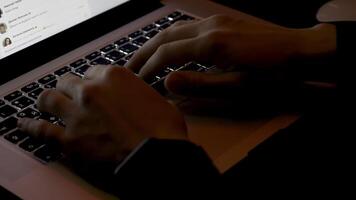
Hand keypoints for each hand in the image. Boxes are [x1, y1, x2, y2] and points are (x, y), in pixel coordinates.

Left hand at [17, 66, 186, 161]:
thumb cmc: (163, 128)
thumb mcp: (156, 98)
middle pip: (68, 81)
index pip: (92, 71)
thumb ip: (138, 92)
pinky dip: (30, 126)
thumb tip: (136, 97)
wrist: (157, 154)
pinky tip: (24, 123)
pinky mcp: (70, 139)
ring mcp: (77, 114)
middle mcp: (91, 90)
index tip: (93, 87)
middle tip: (71, 94)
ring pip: (48, 98)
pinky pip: (40, 130)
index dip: (92, 80)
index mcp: (113, 76)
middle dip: (69, 87)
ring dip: (48, 100)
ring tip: (47, 103)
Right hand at [127, 15, 335, 95]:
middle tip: (128, 69)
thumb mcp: (236, 87)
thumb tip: (167, 83)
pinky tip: (169, 48)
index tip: (136, 82)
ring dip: (155, 44)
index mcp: (211, 44)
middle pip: (164, 37)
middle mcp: (208, 26)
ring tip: (143, 59)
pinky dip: (171, 38)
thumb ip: (199, 84)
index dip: (149, 68)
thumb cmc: (271, 75)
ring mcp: (214, 21)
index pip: (167, 54)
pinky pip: (187, 27)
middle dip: (144, 53)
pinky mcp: (221, 21)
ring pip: (174, 29)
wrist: (299, 50)